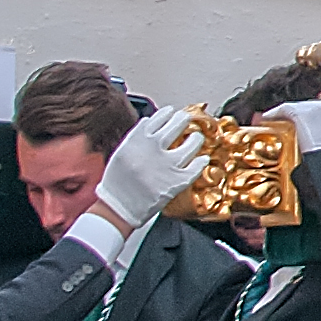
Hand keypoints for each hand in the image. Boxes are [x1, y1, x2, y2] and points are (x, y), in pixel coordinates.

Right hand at [96, 101, 207, 229]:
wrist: (118, 208)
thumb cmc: (117, 183)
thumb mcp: (121, 152)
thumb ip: (136, 137)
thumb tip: (150, 121)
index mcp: (137, 140)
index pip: (158, 117)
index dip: (167, 113)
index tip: (171, 112)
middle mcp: (153, 149)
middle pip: (177, 124)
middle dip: (183, 119)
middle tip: (186, 120)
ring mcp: (167, 165)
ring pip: (191, 144)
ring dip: (196, 139)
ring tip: (197, 138)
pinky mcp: (176, 182)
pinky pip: (195, 168)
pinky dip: (201, 162)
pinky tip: (202, 159)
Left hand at [277, 97, 320, 155]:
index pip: (317, 112)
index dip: (307, 120)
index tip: (300, 128)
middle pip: (303, 109)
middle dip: (293, 119)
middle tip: (284, 129)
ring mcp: (309, 108)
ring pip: (292, 109)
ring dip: (282, 117)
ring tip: (273, 125)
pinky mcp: (297, 112)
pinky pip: (282, 110)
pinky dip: (274, 114)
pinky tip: (267, 120)